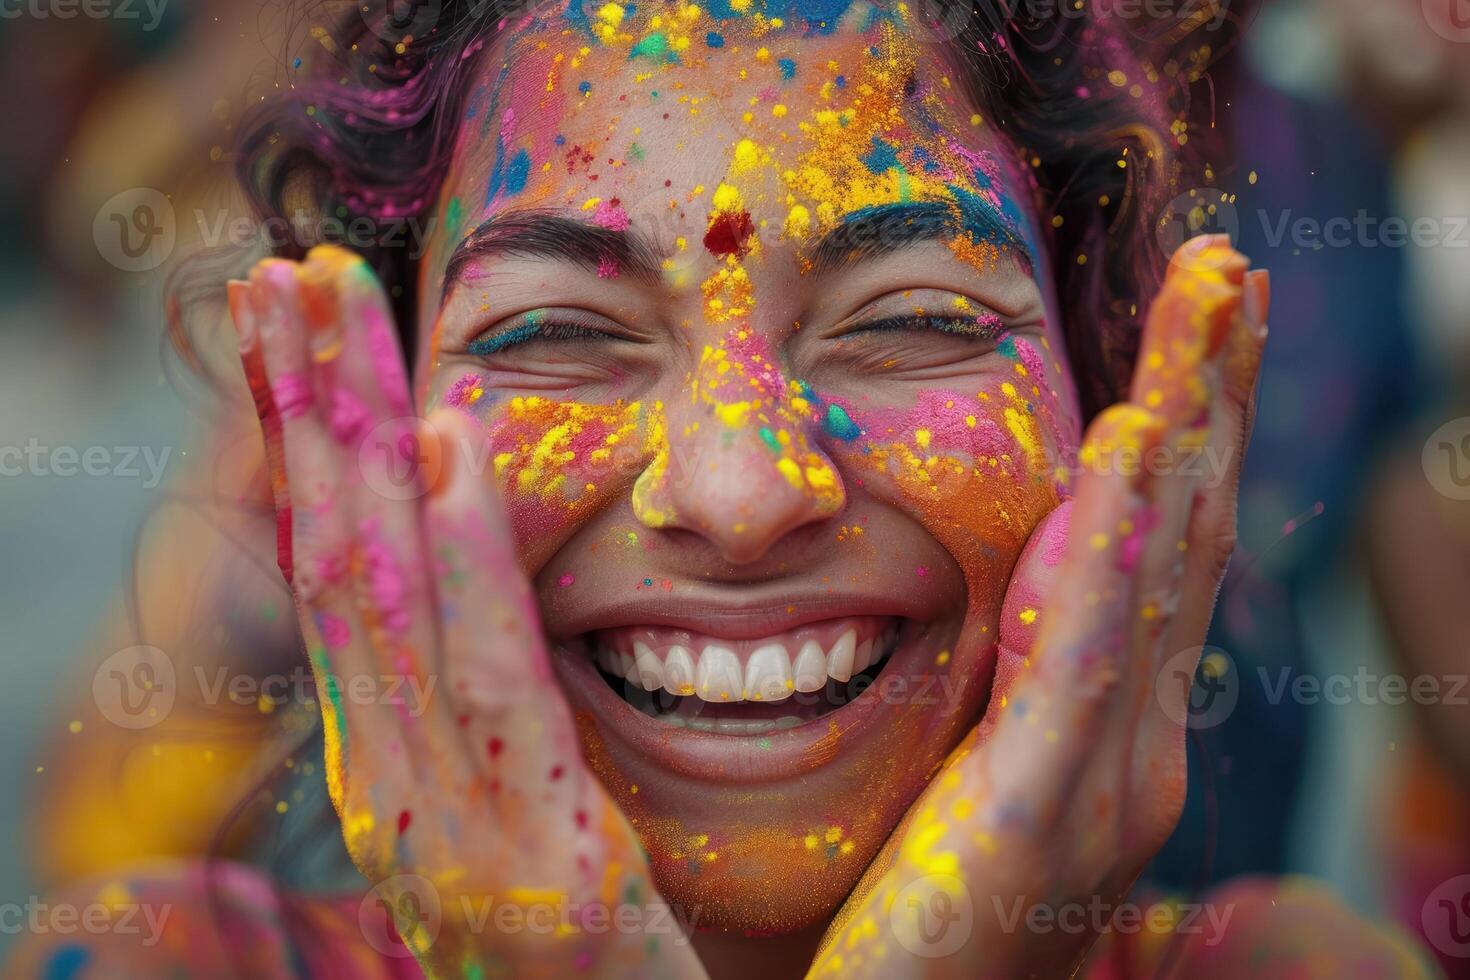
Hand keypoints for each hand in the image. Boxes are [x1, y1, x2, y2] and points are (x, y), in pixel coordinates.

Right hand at [227, 246, 705, 979]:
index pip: (346, 577)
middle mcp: (398, 789)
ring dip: (343, 436)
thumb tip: (461, 569)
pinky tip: (444, 439)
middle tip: (286, 266)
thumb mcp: (527, 822)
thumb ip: (487, 711)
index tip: (303, 320)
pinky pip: (489, 676)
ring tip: (321, 300)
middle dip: (305, 408)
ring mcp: (452, 829)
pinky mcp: (536, 863)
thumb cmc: (602, 970)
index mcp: (401, 769)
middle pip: (337, 562)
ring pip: (375, 596)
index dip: (311, 443)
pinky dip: (461, 551)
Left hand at [809, 236, 1268, 978]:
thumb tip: (983, 588)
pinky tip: (1125, 446)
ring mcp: (1097, 782)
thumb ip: (993, 687)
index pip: (1152, 541)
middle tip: (1222, 265)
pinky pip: (1079, 662)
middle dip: (1208, 393)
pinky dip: (1109, 549)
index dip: (1183, 420)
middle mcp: (1129, 740)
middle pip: (1178, 532)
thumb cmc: (908, 919)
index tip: (1193, 307)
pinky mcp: (1033, 827)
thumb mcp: (964, 775)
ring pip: (1152, 569)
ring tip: (1206, 303)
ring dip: (1183, 427)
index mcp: (1102, 721)